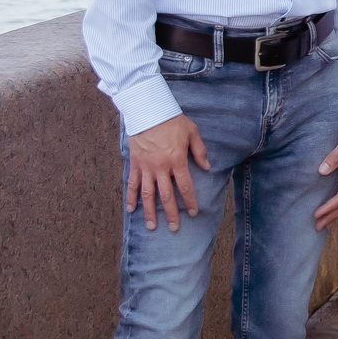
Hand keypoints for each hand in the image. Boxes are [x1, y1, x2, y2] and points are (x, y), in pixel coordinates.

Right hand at [126, 114, 207, 230]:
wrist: (147, 109)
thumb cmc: (171, 120)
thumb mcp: (191, 132)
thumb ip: (199, 151)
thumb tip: (207, 167)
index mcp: (176, 160)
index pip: (184, 186)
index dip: (189, 201)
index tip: (192, 213)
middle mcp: (160, 167)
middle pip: (166, 196)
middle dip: (171, 213)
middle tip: (174, 228)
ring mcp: (146, 167)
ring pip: (148, 194)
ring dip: (150, 212)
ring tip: (152, 227)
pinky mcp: (135, 164)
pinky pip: (132, 184)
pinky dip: (131, 197)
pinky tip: (131, 209)